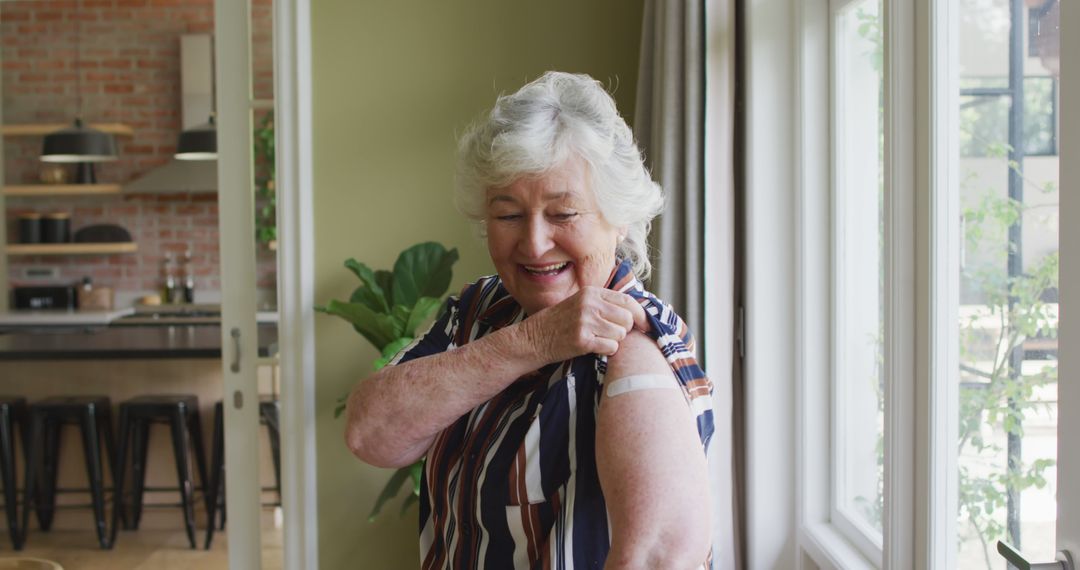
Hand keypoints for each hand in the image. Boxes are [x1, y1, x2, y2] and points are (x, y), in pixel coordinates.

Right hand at [523, 286, 648, 361]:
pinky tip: (592, 347)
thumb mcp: (581, 304)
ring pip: (621, 334)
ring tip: (596, 339)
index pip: (628, 301)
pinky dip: (606, 350)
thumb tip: (638, 313)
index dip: (641, 315)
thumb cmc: (561, 323)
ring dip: (613, 341)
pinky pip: (611, 347)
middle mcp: (590, 304)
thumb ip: (605, 304)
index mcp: (592, 292)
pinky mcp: (582, 340)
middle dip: (624, 330)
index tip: (645, 325)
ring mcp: (586, 321)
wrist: (534, 338)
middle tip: (610, 334)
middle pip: (628, 319)